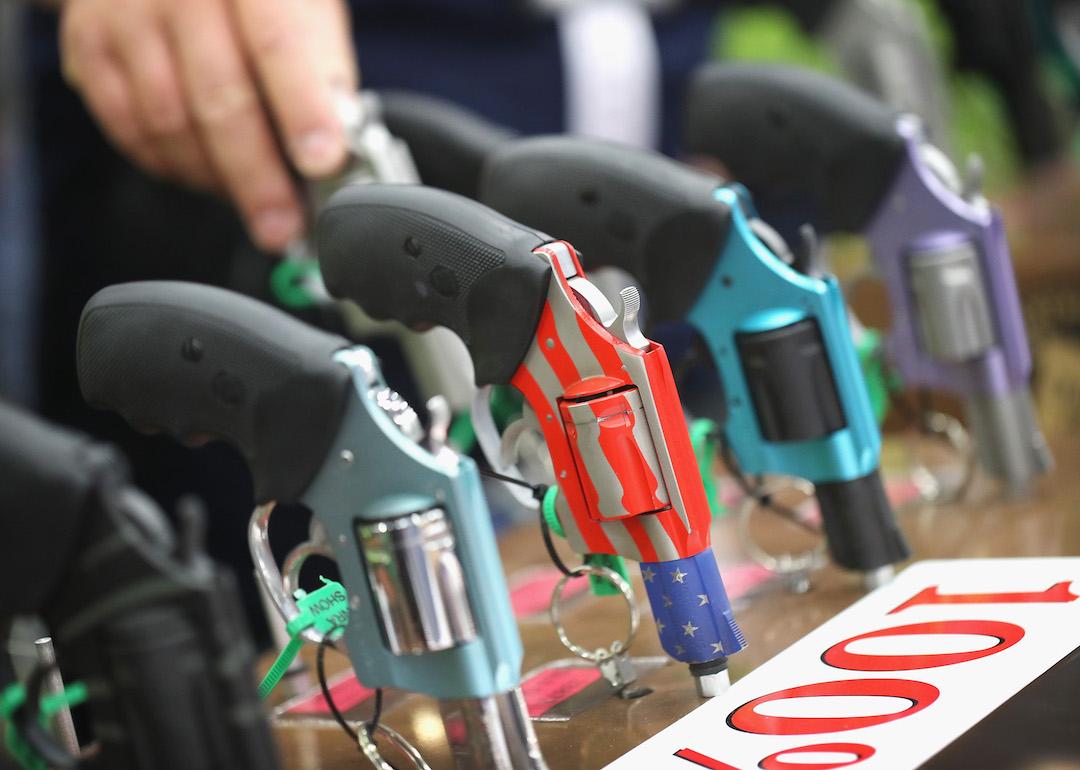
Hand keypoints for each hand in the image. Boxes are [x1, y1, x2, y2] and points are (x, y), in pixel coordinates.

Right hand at [59, 0, 356, 250]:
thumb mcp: (306, 8)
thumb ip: (323, 71)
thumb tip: (341, 146)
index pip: (279, 47)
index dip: (303, 111)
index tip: (322, 164)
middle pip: (220, 100)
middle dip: (257, 179)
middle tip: (283, 226)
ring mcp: (130, 17)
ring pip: (170, 123)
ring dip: (215, 179)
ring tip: (251, 200)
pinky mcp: (91, 46)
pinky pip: (130, 128)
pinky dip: (172, 166)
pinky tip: (204, 175)